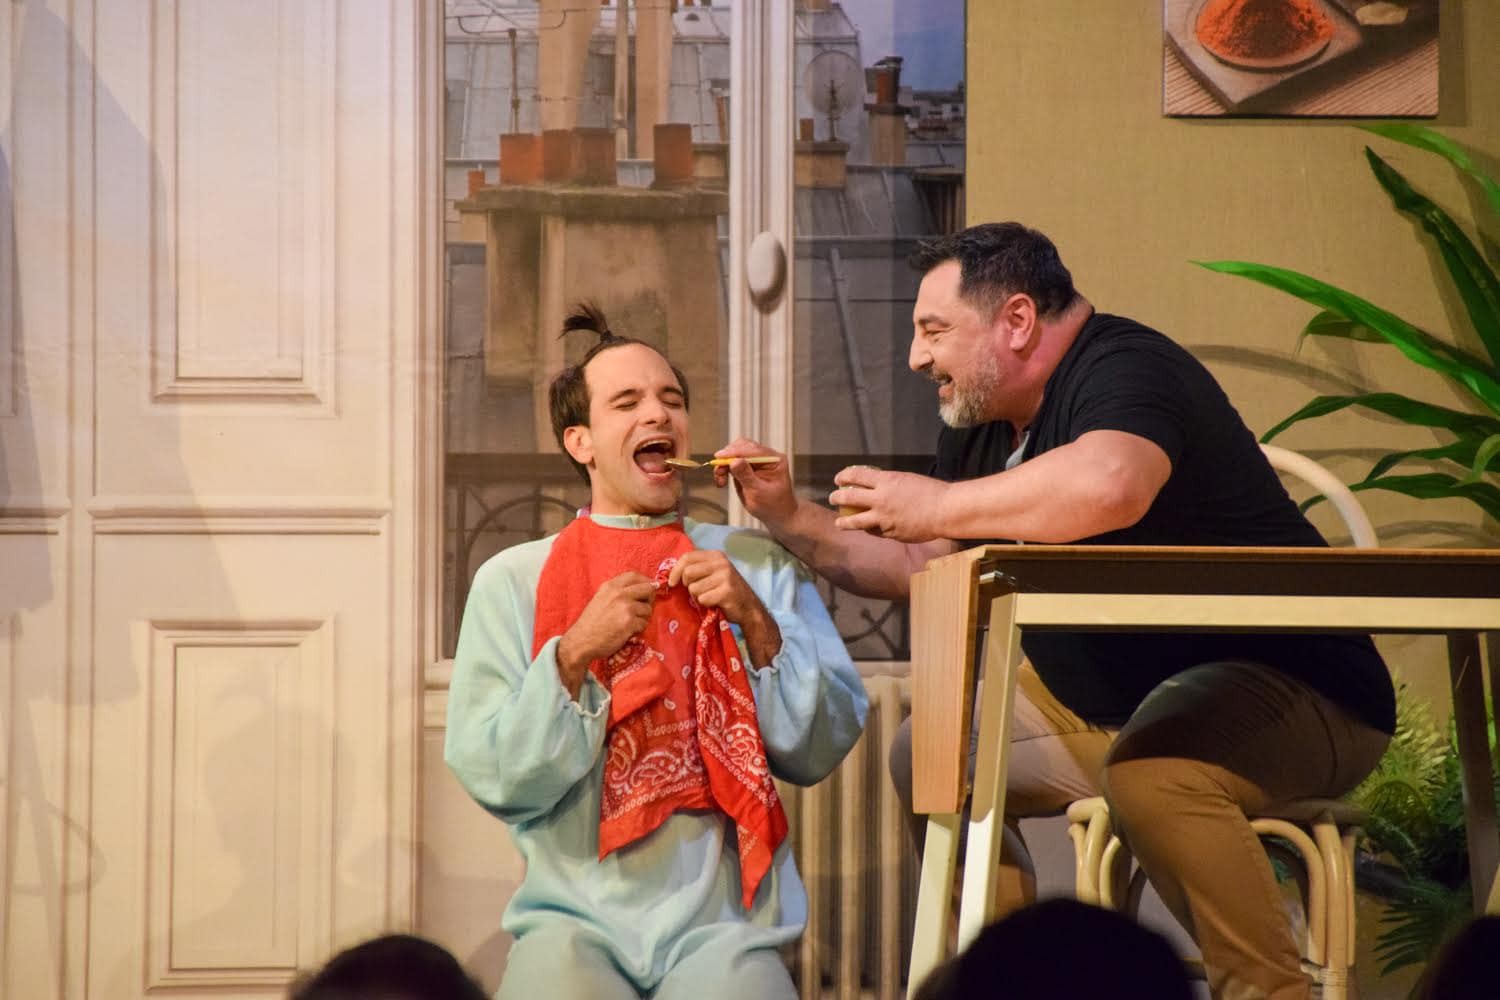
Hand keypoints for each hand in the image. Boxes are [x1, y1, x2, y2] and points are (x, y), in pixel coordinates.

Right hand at [556, 571, 655, 695]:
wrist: (581, 641)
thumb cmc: (591, 622)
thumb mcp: (600, 598)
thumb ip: (617, 592)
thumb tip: (640, 588)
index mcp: (610, 586)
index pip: (635, 576)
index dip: (646, 581)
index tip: (650, 588)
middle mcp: (619, 593)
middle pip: (647, 589)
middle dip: (650, 598)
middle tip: (645, 607)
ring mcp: (625, 607)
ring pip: (648, 609)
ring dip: (643, 617)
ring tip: (632, 623)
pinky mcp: (629, 622)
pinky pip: (644, 623)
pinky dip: (639, 628)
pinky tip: (629, 631)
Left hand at [668, 549, 781, 665]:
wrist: (748, 608)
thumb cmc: (725, 591)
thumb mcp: (713, 573)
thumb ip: (697, 569)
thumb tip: (671, 574)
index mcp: (715, 555)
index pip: (687, 557)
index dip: (675, 570)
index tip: (672, 583)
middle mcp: (721, 562)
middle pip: (688, 573)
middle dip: (688, 586)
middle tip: (698, 592)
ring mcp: (725, 576)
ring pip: (694, 588)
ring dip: (698, 597)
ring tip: (710, 597)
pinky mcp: (727, 591)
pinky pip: (703, 599)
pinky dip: (706, 604)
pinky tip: (716, 603)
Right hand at [712, 438, 795, 525]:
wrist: (776, 516)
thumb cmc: (772, 506)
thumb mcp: (758, 492)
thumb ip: (746, 476)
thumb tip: (734, 461)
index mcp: (774, 460)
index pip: (753, 450)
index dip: (735, 452)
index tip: (719, 457)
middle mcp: (766, 457)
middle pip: (742, 447)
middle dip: (728, 458)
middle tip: (719, 472)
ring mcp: (756, 461)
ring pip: (735, 454)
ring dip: (724, 464)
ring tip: (720, 481)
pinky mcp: (747, 468)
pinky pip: (732, 463)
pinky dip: (724, 469)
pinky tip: (722, 481)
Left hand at [829, 465, 949, 542]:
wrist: (945, 511)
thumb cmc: (931, 492)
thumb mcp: (907, 480)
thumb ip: (890, 484)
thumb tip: (879, 487)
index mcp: (886, 481)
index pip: (856, 476)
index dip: (843, 476)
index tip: (838, 479)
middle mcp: (880, 500)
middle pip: (849, 498)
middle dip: (837, 497)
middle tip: (832, 498)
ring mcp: (884, 519)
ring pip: (856, 522)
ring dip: (844, 522)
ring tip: (838, 523)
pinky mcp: (890, 534)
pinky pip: (875, 532)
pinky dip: (870, 529)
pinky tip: (867, 529)